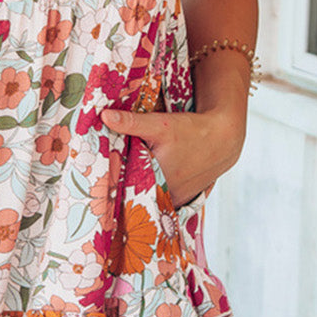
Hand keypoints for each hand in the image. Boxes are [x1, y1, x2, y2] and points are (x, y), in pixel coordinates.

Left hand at [101, 103, 245, 206]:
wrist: (222, 139)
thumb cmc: (192, 131)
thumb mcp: (160, 124)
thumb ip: (131, 122)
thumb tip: (104, 116)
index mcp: (156, 180)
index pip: (123, 188)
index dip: (108, 185)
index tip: (94, 182)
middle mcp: (166, 196)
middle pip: (134, 195)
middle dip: (119, 189)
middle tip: (101, 184)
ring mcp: (174, 201)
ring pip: (147, 199)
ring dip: (135, 192)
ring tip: (117, 185)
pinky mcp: (180, 200)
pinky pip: (158, 199)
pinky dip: (149, 193)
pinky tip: (139, 184)